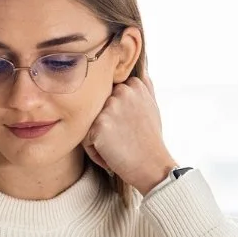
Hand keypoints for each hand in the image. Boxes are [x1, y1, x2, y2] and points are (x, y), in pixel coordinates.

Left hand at [82, 75, 177, 193]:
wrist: (152, 165)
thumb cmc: (150, 139)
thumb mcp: (152, 107)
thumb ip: (144, 87)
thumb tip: (139, 71)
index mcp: (134, 85)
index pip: (108, 95)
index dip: (115, 115)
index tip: (129, 127)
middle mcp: (121, 92)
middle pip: (96, 109)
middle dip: (104, 126)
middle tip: (123, 139)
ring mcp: (109, 107)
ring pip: (89, 124)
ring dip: (98, 139)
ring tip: (118, 146)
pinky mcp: (99, 125)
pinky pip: (85, 140)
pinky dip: (95, 151)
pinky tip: (112, 155)